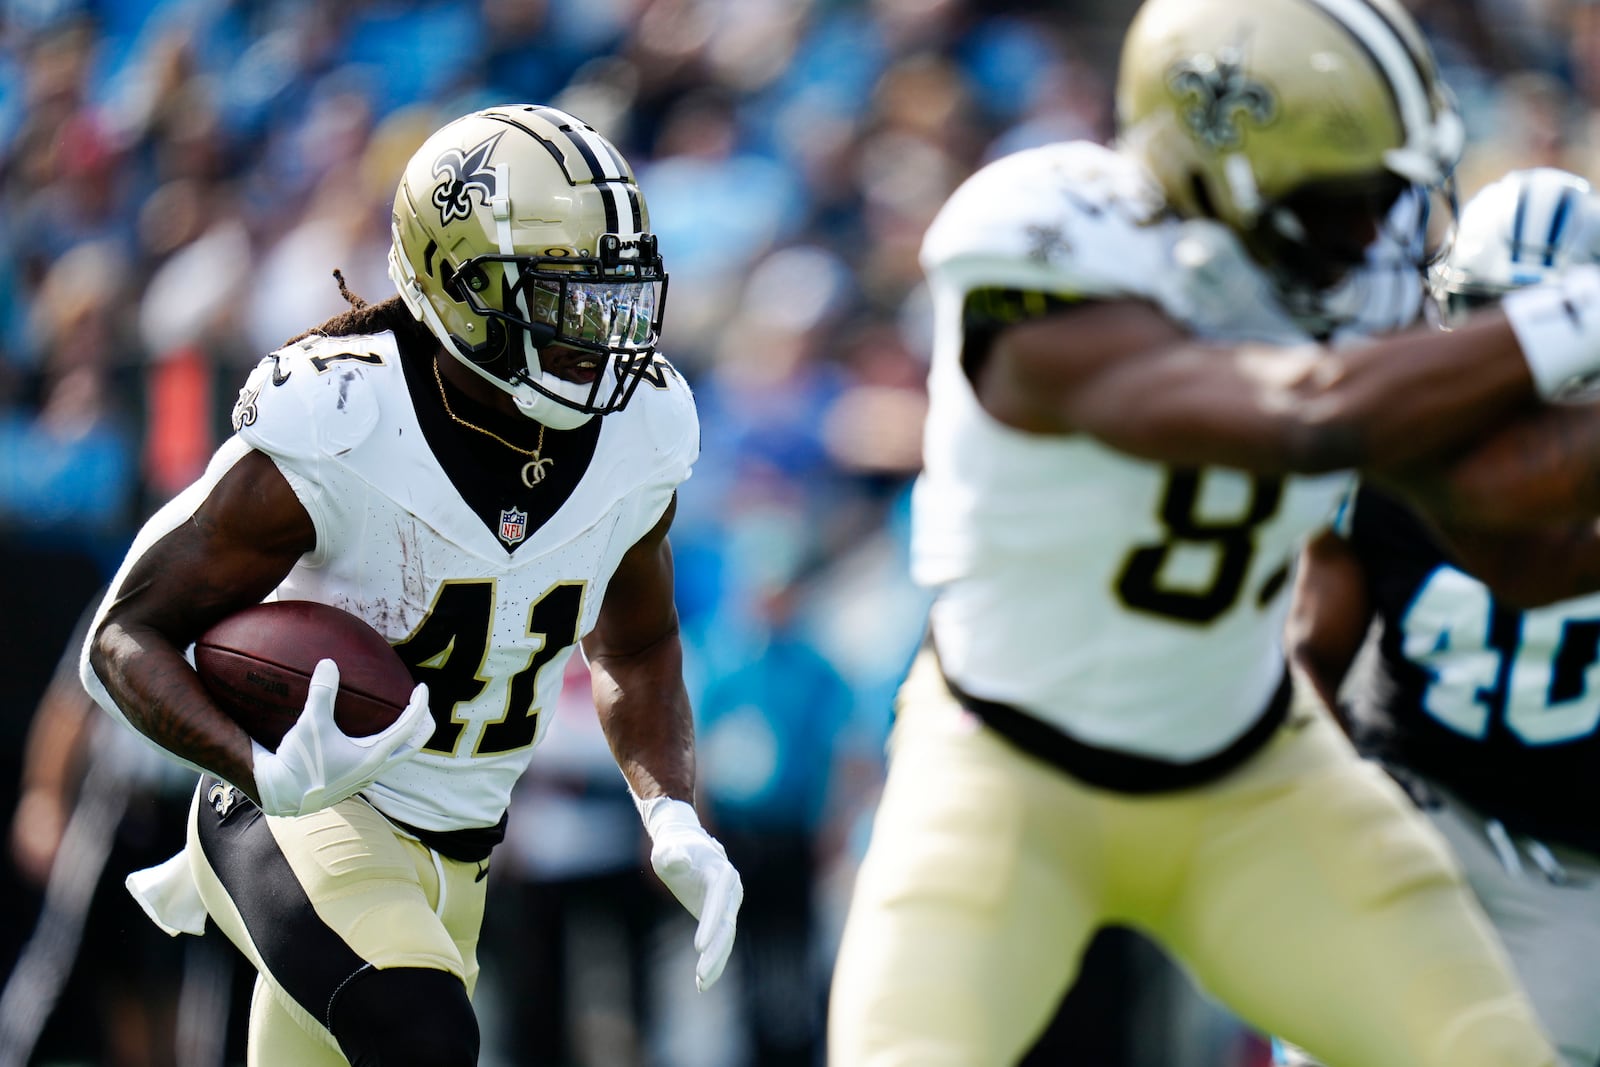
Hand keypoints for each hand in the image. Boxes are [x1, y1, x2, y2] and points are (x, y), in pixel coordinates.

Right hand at [251, 659, 433, 816]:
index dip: (420, 705)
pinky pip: (380, 763)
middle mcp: (374, 770)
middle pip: (412, 747)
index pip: (409, 728)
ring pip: (397, 757)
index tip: (422, 687)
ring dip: (406, 738)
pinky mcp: (352, 781)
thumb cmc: (299, 760)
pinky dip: (387, 747)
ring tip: (403, 719)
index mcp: (373, 756)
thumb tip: (328, 662)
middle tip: (421, 705)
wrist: (279, 793)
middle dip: (422, 726)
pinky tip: (372, 737)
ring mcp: (364, 778)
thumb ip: (322, 691)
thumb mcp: (311, 722)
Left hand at [639, 796, 742, 990]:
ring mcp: (729, 904)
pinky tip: (701, 982)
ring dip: (716, 962)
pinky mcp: (721, 916)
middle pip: (726, 925)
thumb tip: (680, 861)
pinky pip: (721, 941)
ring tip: (701, 984)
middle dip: (715, 952)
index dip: (710, 922)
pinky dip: (714, 961)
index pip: (718, 899)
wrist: (684, 845)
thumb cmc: (672, 847)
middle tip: (701, 975)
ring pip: (726, 938)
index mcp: (721, 871)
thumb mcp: (666, 849)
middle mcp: (731, 890)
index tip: (698, 946)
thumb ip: (673, 855)